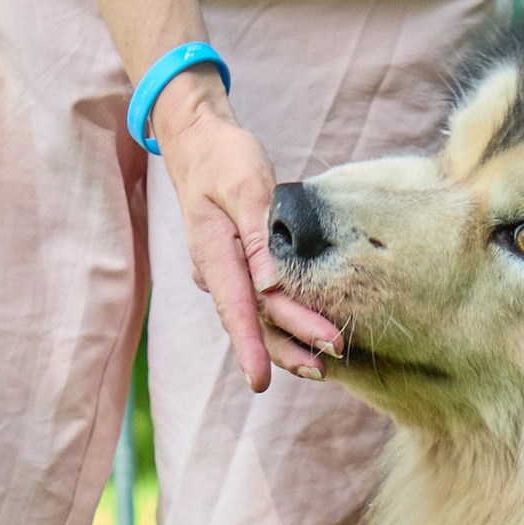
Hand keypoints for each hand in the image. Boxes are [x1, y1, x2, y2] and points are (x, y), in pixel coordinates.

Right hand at [151, 78, 343, 393]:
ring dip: (287, 343)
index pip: (236, 307)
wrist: (198, 144)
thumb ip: (258, 235)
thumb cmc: (224, 159)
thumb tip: (270, 285)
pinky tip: (306, 340)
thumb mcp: (245, 185)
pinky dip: (282, 323)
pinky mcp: (237, 268)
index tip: (260, 380)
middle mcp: (215, 270)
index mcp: (213, 251)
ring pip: (256, 317)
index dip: (250, 346)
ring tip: (320, 367)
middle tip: (325, 366)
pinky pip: (259, 303)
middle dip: (287, 347)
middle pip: (253, 318)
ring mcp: (224, 272)